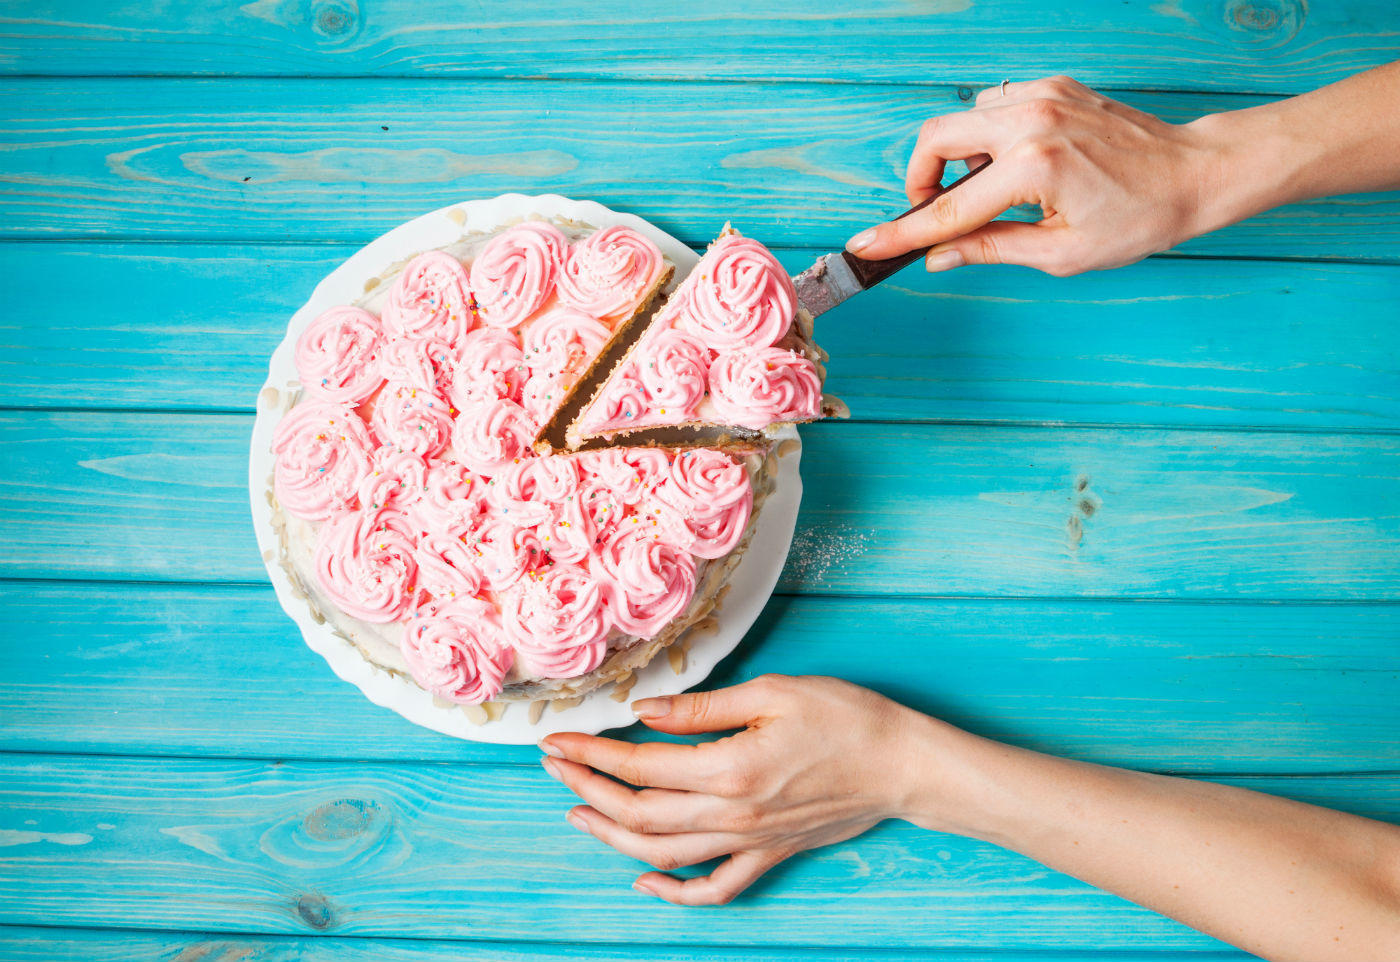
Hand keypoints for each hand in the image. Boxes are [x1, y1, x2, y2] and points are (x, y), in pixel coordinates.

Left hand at [538, 674, 938, 904]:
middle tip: (554, 768)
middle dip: (588, 789)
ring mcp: (750, 842)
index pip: (639, 767)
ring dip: (612, 838)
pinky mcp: (769, 854)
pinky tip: (644, 880)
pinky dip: (674, 892)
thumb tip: (644, 712)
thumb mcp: (773, 693)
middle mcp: (732, 814)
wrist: (902, 764)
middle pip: (639, 814)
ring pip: (663, 855)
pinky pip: (714, 888)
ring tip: (579, 813)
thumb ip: (702, 708)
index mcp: (729, 768)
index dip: (592, 754)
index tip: (559, 741)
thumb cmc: (846, 718)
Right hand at [844, 76, 1225, 275]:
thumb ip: (990, 249)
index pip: (949, 207)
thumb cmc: (1139, 218)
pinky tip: (1016, 167)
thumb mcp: (1061, 253)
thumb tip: (939, 256)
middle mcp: (1032, 121)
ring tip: (991, 193)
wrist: (1194, 174)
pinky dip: (989, 139)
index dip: (903, 232)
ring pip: (963, 120)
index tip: (867, 245)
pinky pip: (996, 107)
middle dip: (921, 179)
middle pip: (935, 139)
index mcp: (1034, 168)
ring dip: (958, 159)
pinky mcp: (1054, 87)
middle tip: (937, 213)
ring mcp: (1043, 96)